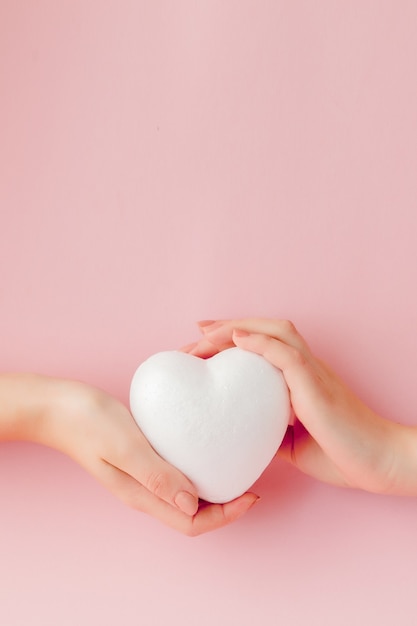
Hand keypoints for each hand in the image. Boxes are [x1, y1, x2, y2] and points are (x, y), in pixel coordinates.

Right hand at [0, 374, 257, 534]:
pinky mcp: (143, 455)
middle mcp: (146, 490)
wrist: (58, 407)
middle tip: (252, 476)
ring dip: (215, 482)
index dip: (227, 515)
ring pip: (188, 491)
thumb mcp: (123, 446)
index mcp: (142, 495)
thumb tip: (193, 504)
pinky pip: (178, 468)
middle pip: (195, 512)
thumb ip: (156, 474)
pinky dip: (198, 461)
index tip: (252, 493)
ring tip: (238, 459)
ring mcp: (144, 474)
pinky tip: (209, 439)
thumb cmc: (87, 423)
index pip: (192, 522)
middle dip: (227, 503)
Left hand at [183, 319, 416, 495]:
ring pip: (277, 332)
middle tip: (197, 333)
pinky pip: (288, 356)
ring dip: (239, 329)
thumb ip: (270, 431)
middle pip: (267, 330)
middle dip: (229, 326)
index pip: (265, 346)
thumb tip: (241, 433)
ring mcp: (314, 374)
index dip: (234, 338)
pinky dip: (262, 343)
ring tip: (208, 334)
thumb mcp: (293, 443)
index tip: (203, 341)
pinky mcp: (317, 387)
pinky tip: (239, 339)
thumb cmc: (343, 454)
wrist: (380, 464)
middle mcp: (307, 369)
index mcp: (301, 379)